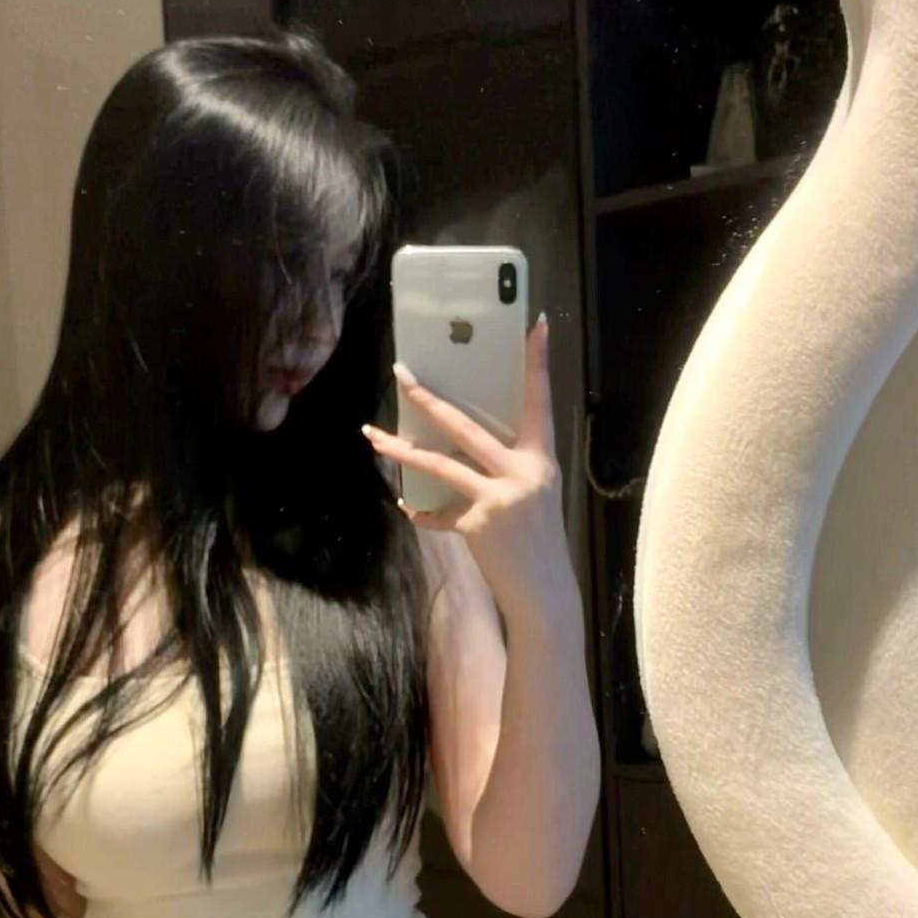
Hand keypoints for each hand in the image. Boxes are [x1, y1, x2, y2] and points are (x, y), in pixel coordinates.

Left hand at [362, 314, 573, 625]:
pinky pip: (438, 513)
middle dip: (428, 398)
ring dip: (400, 449)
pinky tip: (408, 507)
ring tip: (372, 435)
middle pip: (465, 426)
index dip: (537, 363)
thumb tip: (463, 447)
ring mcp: (497, 499)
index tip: (536, 325)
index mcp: (540, 460)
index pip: (538, 401)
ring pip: (438, 464)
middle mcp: (520, 473)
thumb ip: (506, 469)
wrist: (545, 592)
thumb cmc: (539, 541)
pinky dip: (423, 512)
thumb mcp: (534, 496)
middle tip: (401, 373)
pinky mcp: (476, 525)